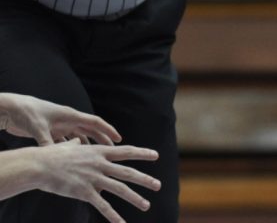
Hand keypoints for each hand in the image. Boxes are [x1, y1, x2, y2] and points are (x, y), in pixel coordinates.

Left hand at [0, 93, 120, 145]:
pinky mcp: (51, 132)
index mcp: (69, 116)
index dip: (107, 130)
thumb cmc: (28, 113)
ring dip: (88, 144)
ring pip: (79, 136)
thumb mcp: (38, 128)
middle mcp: (68, 120)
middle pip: (90, 130)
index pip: (94, 123)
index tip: (118, 139)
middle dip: (102, 139)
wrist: (13, 109)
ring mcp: (60, 126)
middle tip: (112, 149)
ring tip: (96, 155)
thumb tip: (53, 157)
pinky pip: (66, 141)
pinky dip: (72, 148)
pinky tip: (75, 156)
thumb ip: (47, 143)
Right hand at [31, 139, 160, 222]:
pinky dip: (114, 215)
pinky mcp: (85, 192)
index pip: (126, 152)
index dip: (142, 153)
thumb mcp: (68, 147)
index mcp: (99, 152)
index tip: (155, 155)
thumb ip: (77, 145)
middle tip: (158, 185)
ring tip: (147, 205)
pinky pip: (103, 206)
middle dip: (145, 179)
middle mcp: (100, 165)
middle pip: (128, 173)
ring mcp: (94, 178)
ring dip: (135, 198)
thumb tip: (77, 140)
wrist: (39, 166)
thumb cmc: (50, 156)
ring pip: (120, 189)